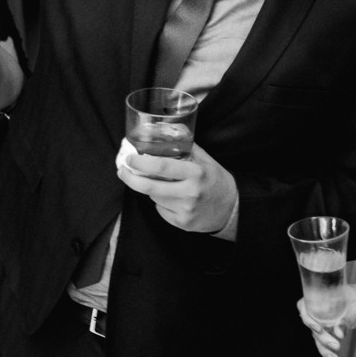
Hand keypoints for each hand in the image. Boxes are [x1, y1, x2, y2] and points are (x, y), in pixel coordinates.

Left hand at [116, 140, 237, 232]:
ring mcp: (185, 210)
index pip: (162, 166)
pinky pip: (161, 210)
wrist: (232, 208)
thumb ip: (185, 147)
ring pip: (154, 197)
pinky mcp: (182, 223)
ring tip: (162, 183)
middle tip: (122, 171)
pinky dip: (160, 203)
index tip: (129, 158)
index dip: (141, 163)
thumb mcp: (205, 160)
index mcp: (196, 173)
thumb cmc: (216, 180)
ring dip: (151, 189)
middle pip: (150, 186)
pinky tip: (172, 198)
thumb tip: (162, 133)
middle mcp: (190, 192)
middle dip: (131, 178)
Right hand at [297, 281, 355, 356]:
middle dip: (322, 340)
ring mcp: (324, 323)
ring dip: (324, 350)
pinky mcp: (331, 332)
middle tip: (335, 346)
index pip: (304, 308)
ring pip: (319, 338)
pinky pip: (325, 344)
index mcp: (319, 299)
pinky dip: (326, 356)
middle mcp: (318, 312)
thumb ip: (346, 319)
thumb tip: (337, 331)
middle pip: (313, 327)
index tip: (318, 329)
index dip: (308, 320)